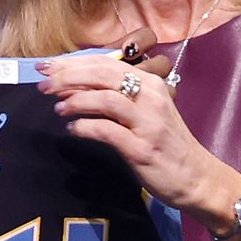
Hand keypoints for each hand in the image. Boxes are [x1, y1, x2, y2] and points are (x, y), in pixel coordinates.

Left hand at [34, 50, 237, 229]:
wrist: (198, 178)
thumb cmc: (167, 144)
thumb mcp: (147, 111)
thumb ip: (119, 95)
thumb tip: (77, 85)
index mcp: (150, 83)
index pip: (106, 62)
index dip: (73, 62)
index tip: (46, 66)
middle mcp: (151, 97)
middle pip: (102, 74)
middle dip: (67, 77)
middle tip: (42, 85)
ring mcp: (148, 123)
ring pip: (105, 98)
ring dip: (75, 100)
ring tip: (58, 108)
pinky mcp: (142, 148)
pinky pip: (107, 131)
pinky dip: (85, 127)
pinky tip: (73, 130)